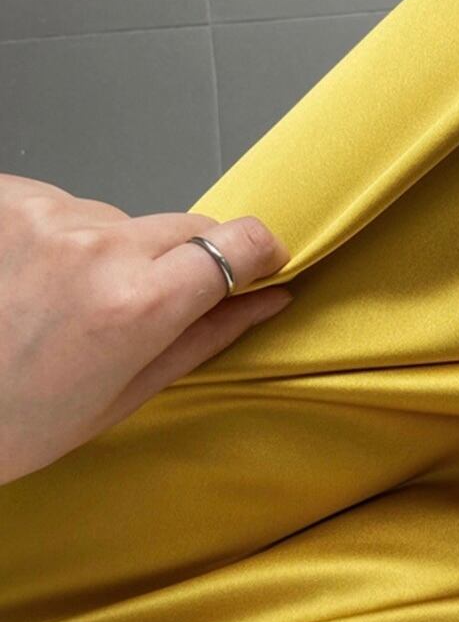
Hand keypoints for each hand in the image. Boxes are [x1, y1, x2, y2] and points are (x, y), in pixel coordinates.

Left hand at [0, 173, 293, 484]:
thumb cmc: (10, 423)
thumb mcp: (122, 395)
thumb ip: (207, 335)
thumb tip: (269, 299)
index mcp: (136, 304)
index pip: (240, 241)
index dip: (258, 254)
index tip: (258, 264)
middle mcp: (96, 247)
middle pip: (188, 227)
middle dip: (179, 262)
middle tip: (134, 309)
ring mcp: (46, 215)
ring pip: (124, 219)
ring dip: (111, 251)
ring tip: (62, 301)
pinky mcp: (8, 199)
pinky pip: (69, 205)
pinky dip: (62, 236)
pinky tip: (30, 277)